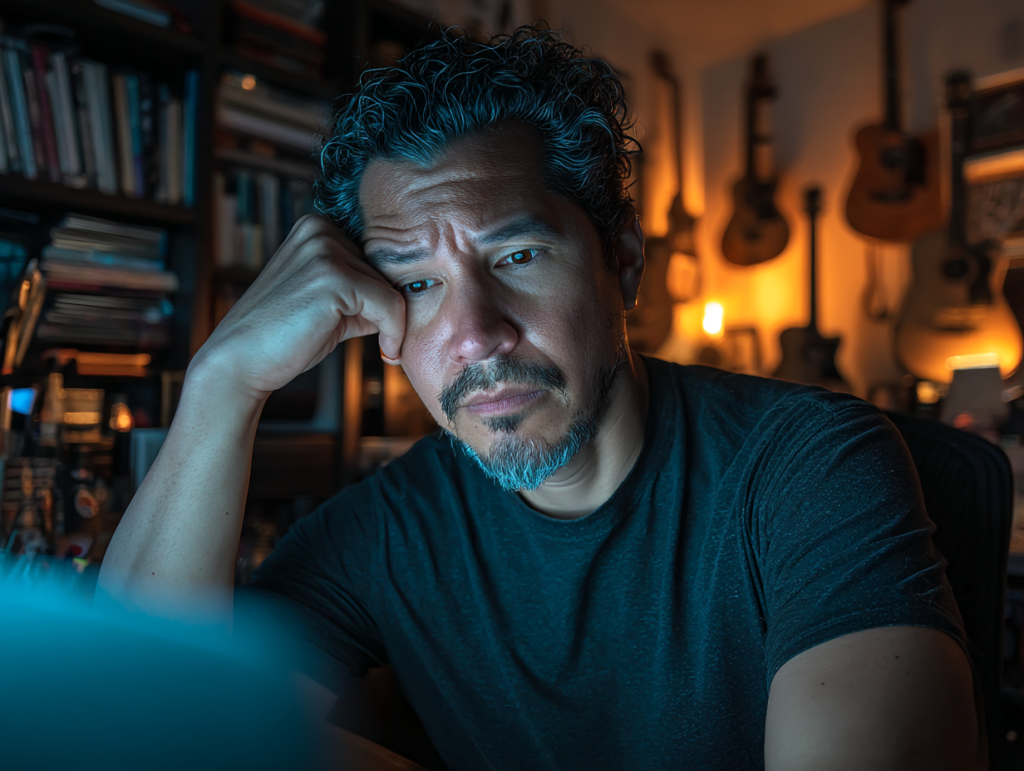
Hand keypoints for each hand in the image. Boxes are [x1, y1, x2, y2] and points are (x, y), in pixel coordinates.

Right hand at [191, 215, 405, 401]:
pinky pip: (390, 304)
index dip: (386, 292)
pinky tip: (386, 351)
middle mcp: (320, 229)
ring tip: (382, 345)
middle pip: (387, 270)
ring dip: (393, 322)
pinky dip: (395, 331)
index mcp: (317, 228)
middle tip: (386, 340)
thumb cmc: (285, 337)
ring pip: (392, 286)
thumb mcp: (331, 303)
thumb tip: (410, 291)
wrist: (241, 361)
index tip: (391, 325)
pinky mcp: (332, 277)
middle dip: (390, 308)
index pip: (377, 257)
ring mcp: (324, 250)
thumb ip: (365, 290)